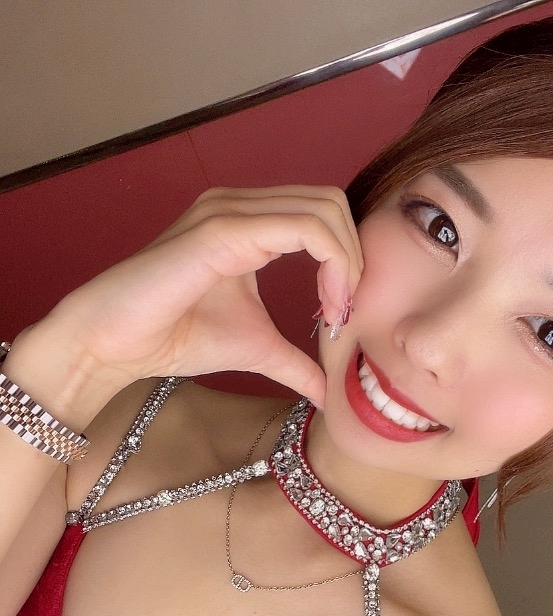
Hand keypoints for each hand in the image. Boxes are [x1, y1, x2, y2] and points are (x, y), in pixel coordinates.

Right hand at [39, 186, 363, 406]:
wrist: (116, 343)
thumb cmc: (174, 337)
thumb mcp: (255, 348)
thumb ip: (294, 362)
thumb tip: (327, 393)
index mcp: (249, 222)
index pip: (323, 215)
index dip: (348, 261)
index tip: (341, 314)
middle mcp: (241, 205)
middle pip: (331, 203)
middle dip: (354, 258)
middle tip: (343, 312)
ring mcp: (230, 211)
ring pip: (324, 210)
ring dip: (346, 263)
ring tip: (335, 313)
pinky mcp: (222, 230)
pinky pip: (302, 228)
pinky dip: (330, 265)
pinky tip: (325, 306)